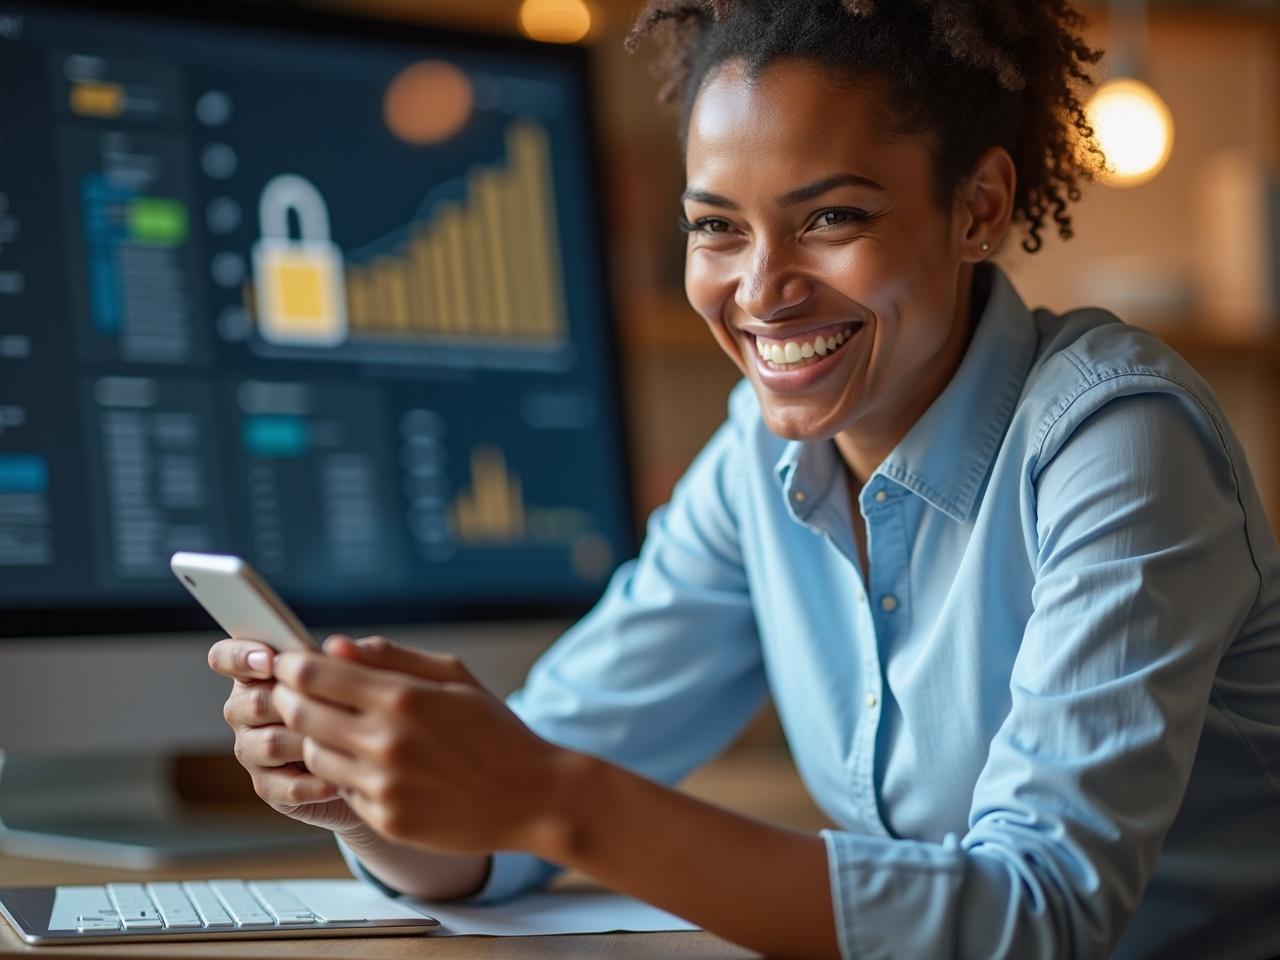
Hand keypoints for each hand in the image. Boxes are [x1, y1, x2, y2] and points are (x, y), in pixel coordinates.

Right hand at [207, 638, 367, 837]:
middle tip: (337, 704)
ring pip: (268, 744)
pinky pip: (284, 786)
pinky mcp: (268, 787)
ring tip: (345, 742)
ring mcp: (252, 751)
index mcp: (258, 672)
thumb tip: (335, 648)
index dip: (239, 655)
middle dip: (296, 702)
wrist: (372, 761)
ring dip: (309, 742)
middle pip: (253, 702)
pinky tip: (339, 780)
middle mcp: (245, 711)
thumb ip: (346, 658)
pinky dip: (314, 783)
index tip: (270, 659)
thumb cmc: (361, 707)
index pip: (225, 657)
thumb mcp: (360, 676)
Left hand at [270, 637, 577, 856]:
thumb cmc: (496, 731)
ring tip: (338, 730)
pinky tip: (373, 766)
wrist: (533, 796)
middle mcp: (387, 742)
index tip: (287, 662)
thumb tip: (335, 646)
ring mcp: (384, 786)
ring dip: (315, 739)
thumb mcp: (454, 676)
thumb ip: (392, 657)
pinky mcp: (386, 820)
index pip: (314, 675)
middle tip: (293, 694)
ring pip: (313, 756)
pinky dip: (347, 776)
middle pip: (300, 714)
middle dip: (288, 699)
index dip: (291, 665)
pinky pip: (342, 791)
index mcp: (403, 698)